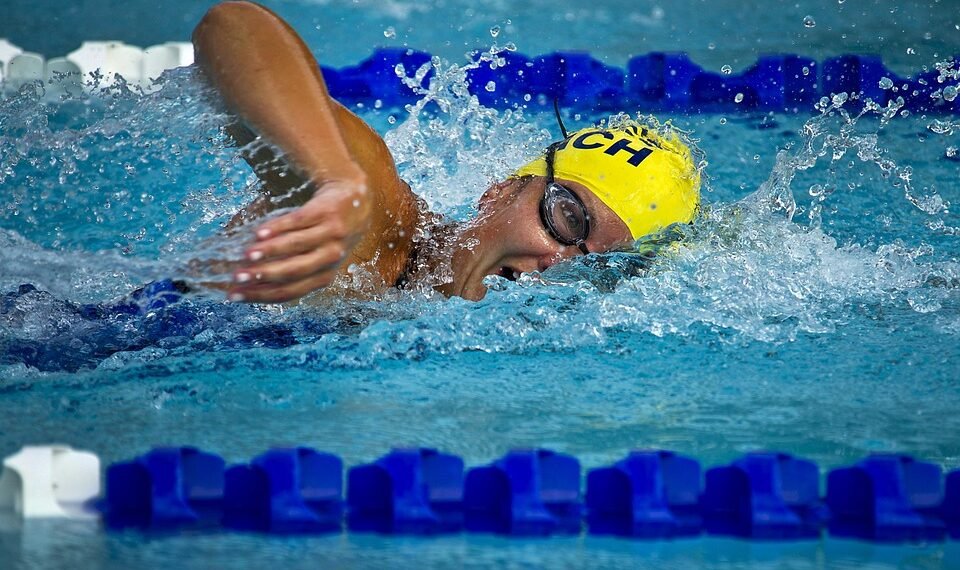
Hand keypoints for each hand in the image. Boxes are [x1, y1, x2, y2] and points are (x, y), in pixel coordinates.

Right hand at [227, 174, 369, 302]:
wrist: (355, 198)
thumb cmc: (326, 233)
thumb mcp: (316, 255)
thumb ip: (288, 266)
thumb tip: (244, 278)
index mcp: (324, 275)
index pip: (289, 291)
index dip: (261, 295)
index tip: (234, 295)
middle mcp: (330, 258)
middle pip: (294, 271)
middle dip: (263, 276)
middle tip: (237, 277)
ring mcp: (331, 234)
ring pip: (297, 246)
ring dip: (270, 251)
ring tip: (246, 254)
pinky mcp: (327, 212)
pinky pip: (300, 221)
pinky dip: (278, 227)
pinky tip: (259, 232)